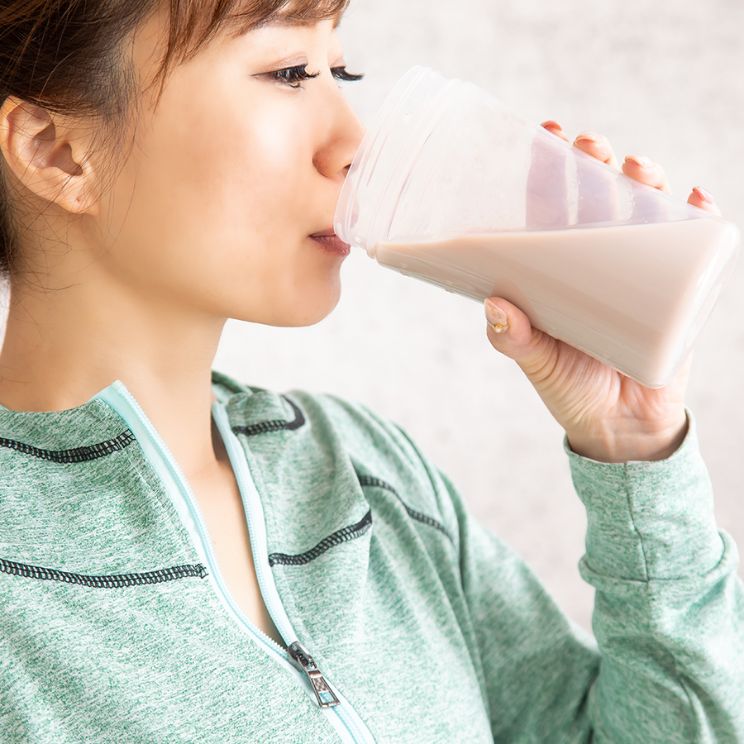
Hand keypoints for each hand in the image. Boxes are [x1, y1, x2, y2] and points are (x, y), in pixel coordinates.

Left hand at [484, 121, 721, 462]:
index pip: (550, 207)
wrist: (622, 428)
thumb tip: (497, 305)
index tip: (548, 133)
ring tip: (638, 169)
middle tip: (591, 148)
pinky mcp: (676, 290)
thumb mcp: (539, 363)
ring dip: (645, 180)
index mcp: (556, 271)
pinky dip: (697, 220)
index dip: (549, 168)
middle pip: (599, 198)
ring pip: (645, 211)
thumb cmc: (571, 389)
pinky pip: (693, 247)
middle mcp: (596, 263)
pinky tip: (694, 201)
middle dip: (597, 163)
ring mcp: (639, 272)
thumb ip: (515, 341)